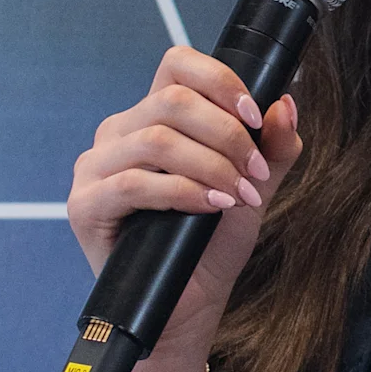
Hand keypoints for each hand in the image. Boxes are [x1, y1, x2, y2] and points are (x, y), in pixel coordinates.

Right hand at [66, 47, 301, 364]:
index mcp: (152, 117)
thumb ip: (272, 147)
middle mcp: (118, 134)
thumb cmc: (212, 244)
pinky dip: (184, 192)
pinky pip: (134, 183)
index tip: (257, 117)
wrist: (189, 306)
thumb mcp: (253, 187)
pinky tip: (212, 207)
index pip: (178, 65)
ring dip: (211, 165)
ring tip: (238, 194)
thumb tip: (285, 102)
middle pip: (172, 100)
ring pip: (156, 139)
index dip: (222, 81)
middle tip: (254, 172)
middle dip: (227, 134)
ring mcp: (95, 168)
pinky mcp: (84, 205)